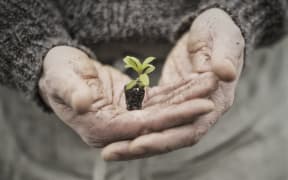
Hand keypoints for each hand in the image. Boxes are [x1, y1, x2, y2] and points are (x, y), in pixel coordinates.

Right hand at [39, 46, 216, 148]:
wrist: (61, 69)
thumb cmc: (57, 72)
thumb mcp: (59, 78)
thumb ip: (71, 91)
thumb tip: (83, 103)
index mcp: (98, 128)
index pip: (142, 127)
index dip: (171, 118)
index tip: (199, 106)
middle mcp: (115, 129)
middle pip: (157, 123)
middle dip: (184, 112)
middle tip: (212, 101)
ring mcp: (125, 118)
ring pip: (161, 111)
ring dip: (185, 100)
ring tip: (209, 86)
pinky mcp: (132, 106)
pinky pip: (158, 100)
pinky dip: (176, 92)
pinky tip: (194, 83)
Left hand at [101, 8, 244, 159]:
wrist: (210, 31)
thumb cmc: (217, 29)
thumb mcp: (221, 35)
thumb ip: (224, 55)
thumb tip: (224, 73)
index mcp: (217, 100)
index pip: (190, 128)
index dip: (165, 138)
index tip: (137, 143)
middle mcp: (202, 112)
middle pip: (171, 137)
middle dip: (142, 147)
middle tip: (110, 153)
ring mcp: (185, 109)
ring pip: (160, 131)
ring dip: (135, 142)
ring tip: (108, 150)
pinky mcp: (171, 102)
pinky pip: (153, 117)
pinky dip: (136, 126)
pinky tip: (117, 132)